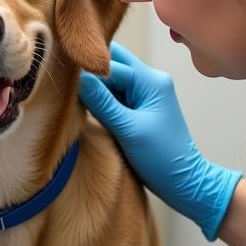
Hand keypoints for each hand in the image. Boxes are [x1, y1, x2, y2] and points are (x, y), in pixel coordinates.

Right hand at [78, 41, 241, 240]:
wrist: (184, 182)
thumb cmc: (161, 158)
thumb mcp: (128, 130)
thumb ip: (102, 102)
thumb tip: (77, 78)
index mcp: (152, 81)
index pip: (111, 65)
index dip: (86, 70)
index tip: (61, 79)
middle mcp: (151, 80)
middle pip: (112, 64)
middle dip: (89, 73)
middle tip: (65, 85)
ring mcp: (146, 93)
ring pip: (111, 79)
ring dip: (93, 88)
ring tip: (72, 99)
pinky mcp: (140, 107)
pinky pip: (115, 94)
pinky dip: (100, 99)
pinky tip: (85, 108)